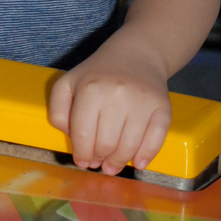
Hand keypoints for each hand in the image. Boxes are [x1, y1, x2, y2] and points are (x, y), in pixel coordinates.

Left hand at [48, 43, 170, 175]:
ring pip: (129, 146)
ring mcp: (142, 101)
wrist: (136, 55)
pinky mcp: (162, 107)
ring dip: (119, 162)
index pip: (83, 134)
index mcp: (90, 89)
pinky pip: (155, 139)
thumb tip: (71, 138)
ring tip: (113, 165)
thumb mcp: (68, 84)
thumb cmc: (98, 74)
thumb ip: (58, 110)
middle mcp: (117, 94)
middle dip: (99, 160)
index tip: (82, 161)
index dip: (81, 154)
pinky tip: (138, 162)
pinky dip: (147, 155)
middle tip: (98, 163)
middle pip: (106, 143)